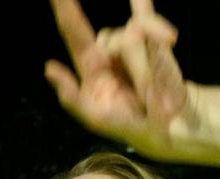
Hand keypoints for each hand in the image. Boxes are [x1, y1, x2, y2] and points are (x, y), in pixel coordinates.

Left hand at [44, 0, 195, 160]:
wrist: (171, 126)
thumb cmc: (130, 125)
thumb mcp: (97, 118)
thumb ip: (71, 96)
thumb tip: (48, 68)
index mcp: (91, 67)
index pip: (73, 32)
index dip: (65, 8)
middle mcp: (110, 50)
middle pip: (111, 37)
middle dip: (136, 67)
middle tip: (147, 96)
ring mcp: (134, 42)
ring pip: (134, 34)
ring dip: (147, 70)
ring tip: (155, 95)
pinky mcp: (157, 40)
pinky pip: (148, 18)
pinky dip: (143, 5)